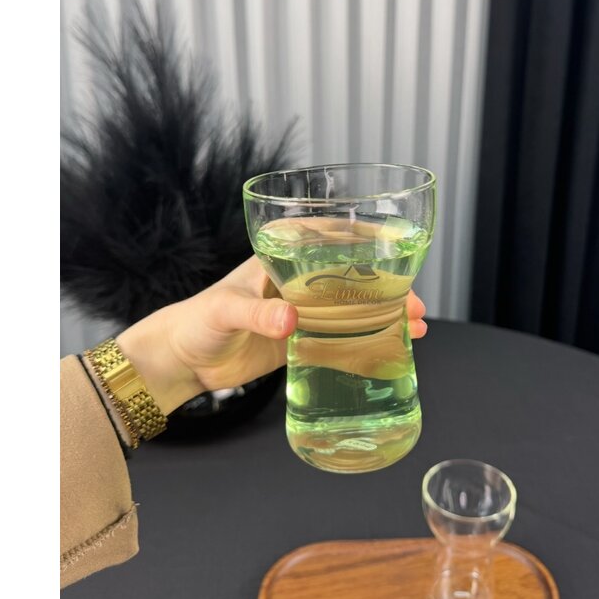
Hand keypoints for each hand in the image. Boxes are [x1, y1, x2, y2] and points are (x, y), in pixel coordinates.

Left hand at [117, 256, 428, 414]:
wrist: (181, 361)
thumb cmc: (196, 322)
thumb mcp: (225, 310)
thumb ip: (256, 313)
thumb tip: (290, 320)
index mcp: (280, 257)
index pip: (329, 238)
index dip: (365, 242)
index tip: (397, 251)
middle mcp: (297, 280)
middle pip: (352, 275)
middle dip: (388, 286)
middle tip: (415, 303)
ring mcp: (302, 310)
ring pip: (354, 306)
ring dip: (385, 313)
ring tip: (416, 325)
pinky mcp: (300, 340)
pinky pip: (341, 337)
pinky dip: (367, 340)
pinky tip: (393, 346)